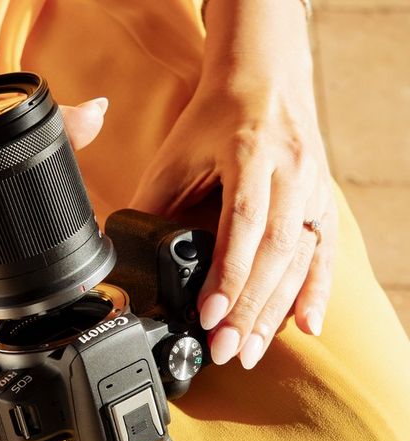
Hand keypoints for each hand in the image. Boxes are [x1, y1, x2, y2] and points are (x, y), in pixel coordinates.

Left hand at [132, 68, 337, 369]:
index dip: (228, 275)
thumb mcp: (176, 155)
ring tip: (249, 350)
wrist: (265, 80)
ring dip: (275, 310)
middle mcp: (291, 172)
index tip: (208, 316)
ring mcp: (312, 188)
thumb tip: (126, 252)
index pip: (244, 224)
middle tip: (226, 350)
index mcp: (251, 154)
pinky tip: (306, 326)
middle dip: (249, 307)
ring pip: (300, 259)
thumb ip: (153, 202)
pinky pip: (324, 253)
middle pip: (275, 252)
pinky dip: (316, 292)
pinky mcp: (322, 201)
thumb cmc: (215, 115)